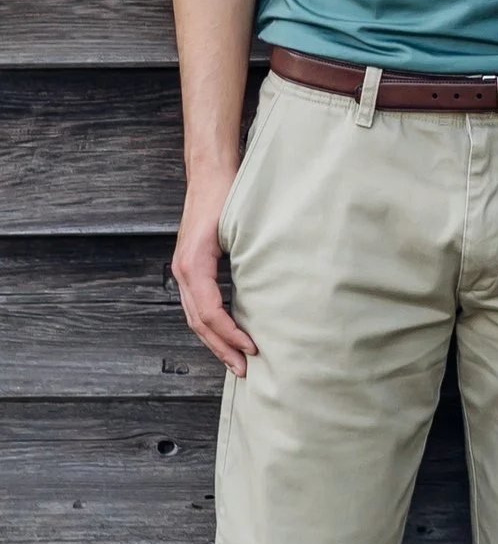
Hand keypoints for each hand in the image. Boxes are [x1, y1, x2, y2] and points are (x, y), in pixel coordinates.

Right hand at [172, 162, 256, 377]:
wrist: (210, 174)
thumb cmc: (227, 195)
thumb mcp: (239, 227)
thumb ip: (247, 258)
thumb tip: (268, 290)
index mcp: (193, 265)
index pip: (208, 312)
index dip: (229, 333)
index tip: (252, 348)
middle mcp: (183, 271)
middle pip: (198, 322)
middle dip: (221, 348)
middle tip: (244, 369)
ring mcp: (184, 271)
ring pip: (195, 317)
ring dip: (216, 340)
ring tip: (236, 360)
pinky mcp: (192, 268)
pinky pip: (198, 304)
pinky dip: (212, 324)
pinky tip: (229, 333)